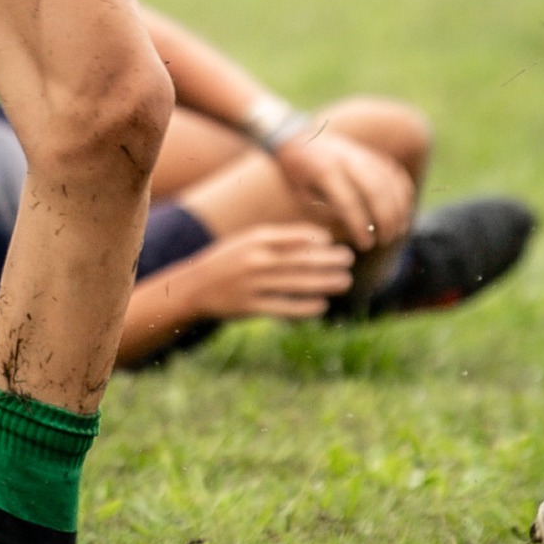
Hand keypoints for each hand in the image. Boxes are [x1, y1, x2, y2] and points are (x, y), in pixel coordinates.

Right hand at [169, 224, 354, 320]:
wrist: (195, 286)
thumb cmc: (229, 259)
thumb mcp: (248, 240)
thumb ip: (278, 238)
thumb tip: (317, 239)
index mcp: (255, 239)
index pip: (294, 236)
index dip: (317, 238)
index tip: (334, 242)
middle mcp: (255, 259)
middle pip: (300, 259)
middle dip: (328, 259)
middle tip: (348, 260)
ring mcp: (253, 284)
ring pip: (297, 283)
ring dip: (324, 282)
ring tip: (344, 281)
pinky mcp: (251, 307)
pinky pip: (284, 307)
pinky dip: (304, 307)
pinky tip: (322, 305)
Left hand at [273, 126, 416, 248]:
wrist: (295, 136)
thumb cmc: (296, 172)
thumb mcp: (300, 194)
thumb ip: (323, 211)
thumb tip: (350, 229)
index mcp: (324, 170)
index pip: (348, 202)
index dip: (359, 226)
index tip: (365, 244)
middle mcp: (346, 159)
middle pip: (376, 189)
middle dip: (386, 218)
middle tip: (386, 239)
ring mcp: (360, 153)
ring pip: (388, 180)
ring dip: (398, 207)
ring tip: (398, 230)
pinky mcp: (369, 152)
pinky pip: (392, 171)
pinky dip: (402, 190)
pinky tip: (403, 209)